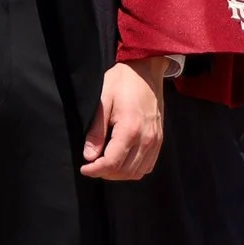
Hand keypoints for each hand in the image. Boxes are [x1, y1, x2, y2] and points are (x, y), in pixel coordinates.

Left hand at [81, 58, 168, 181]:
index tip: (83, 168)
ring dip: (119, 174)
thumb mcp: (103, 100)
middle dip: (105, 173)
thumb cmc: (122, 82)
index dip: (95, 170)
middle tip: (92, 165)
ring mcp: (155, 140)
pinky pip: (148, 165)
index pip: (112, 163)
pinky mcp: (159, 139)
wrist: (146, 70)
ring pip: (137, 172)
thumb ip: (96, 130)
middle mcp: (147, 139)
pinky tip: (122, 161)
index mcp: (130, 129)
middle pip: (125, 171)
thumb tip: (89, 156)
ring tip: (105, 164)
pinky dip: (133, 169)